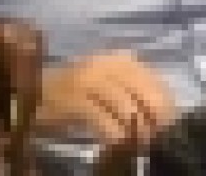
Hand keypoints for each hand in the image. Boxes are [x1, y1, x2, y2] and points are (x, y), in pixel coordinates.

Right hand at [33, 51, 176, 146]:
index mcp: (122, 60)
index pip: (155, 86)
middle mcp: (107, 65)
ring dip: (135, 131)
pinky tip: (117, 143)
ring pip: (126, 109)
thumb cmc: (81, 93)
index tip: (168, 129)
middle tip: (153, 141)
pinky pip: (102, 120)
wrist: (38, 92)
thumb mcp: (113, 86)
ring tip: (137, 145)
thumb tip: (168, 116)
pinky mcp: (72, 99)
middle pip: (144, 97)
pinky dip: (114, 134)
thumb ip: (136, 95)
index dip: (165, 110)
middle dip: (152, 122)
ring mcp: (88, 80)